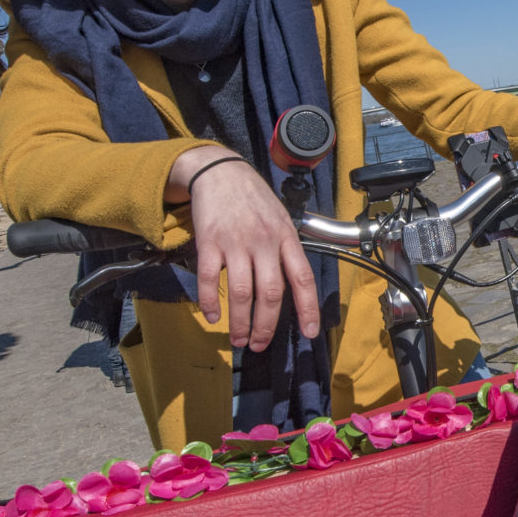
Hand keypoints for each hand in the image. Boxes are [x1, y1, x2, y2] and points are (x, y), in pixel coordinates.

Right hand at [167, 146, 319, 351]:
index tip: (309, 332)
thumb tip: (295, 287)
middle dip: (266, 326)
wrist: (221, 172)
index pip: (302, 278)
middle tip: (260, 345)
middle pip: (270, 293)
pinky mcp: (209, 241)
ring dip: (240, 322)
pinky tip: (212, 316)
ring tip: (239, 339)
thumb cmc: (254, 199)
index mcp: (286, 238)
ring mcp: (236, 242)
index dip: (307, 308)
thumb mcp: (281, 218)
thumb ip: (286, 250)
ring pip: (240, 293)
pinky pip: (208, 279)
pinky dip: (209, 302)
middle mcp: (264, 242)